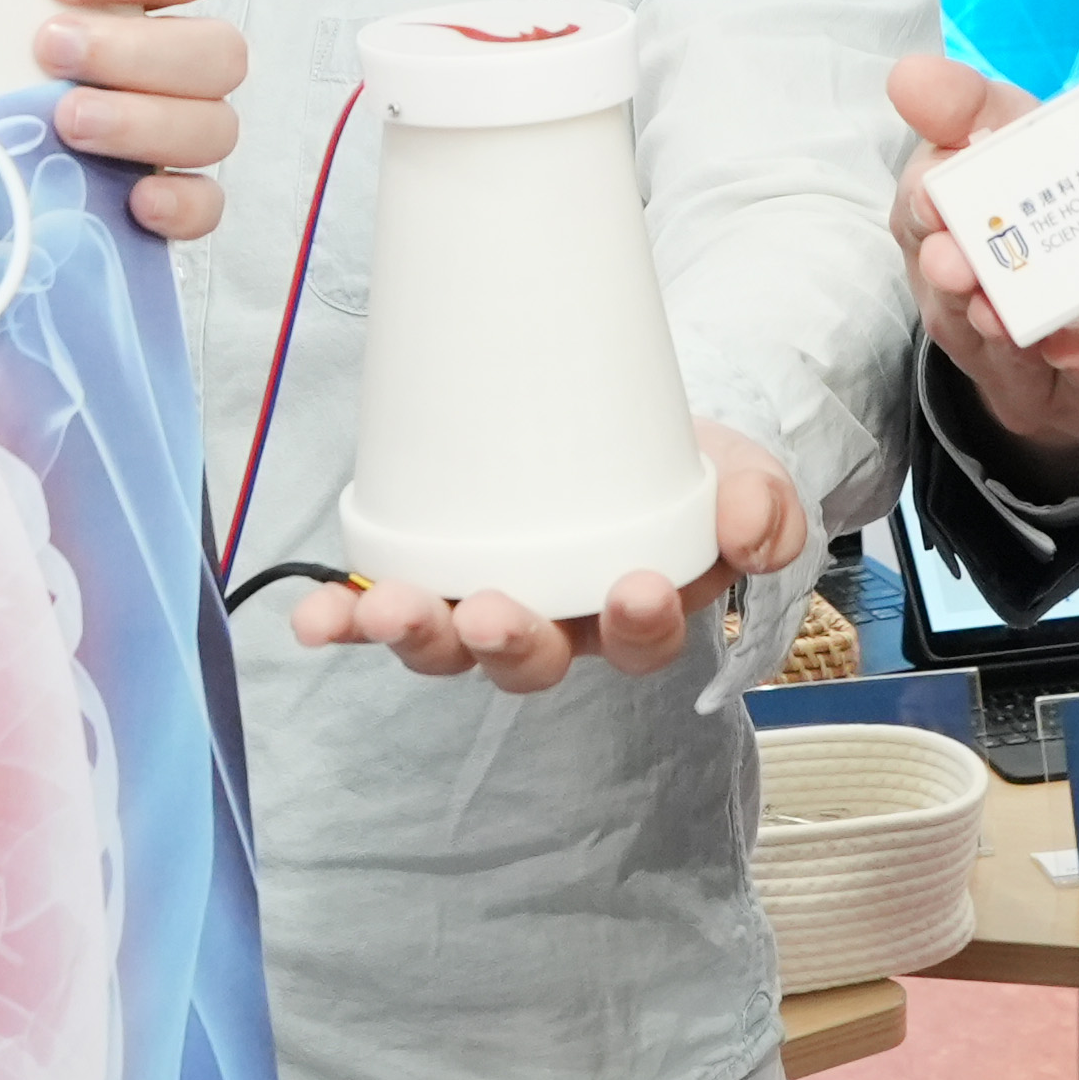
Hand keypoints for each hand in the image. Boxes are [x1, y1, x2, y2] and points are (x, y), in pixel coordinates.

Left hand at [0, 0, 245, 246]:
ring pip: (217, 124)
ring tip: (66, 122)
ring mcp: (176, 135)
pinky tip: (132, 202)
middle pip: (217, 46)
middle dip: (137, 47)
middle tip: (49, 48)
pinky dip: (182, 204)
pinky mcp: (170, 206)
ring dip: (148, 120)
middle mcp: (172, 63)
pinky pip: (208, 207)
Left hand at [296, 421, 806, 693]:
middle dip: (504, 642)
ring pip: (447, 645)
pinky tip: (315, 615)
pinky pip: (378, 606)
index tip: (637, 589)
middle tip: (489, 612)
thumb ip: (763, 506)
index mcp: (632, 611)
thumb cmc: (686, 469)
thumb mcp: (743, 475)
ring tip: (382, 609)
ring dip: (412, 634)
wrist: (623, 419)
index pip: (639, 643)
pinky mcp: (427, 571)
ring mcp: (484, 604)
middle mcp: (555, 624)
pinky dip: (343, 616)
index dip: (636, 627)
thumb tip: (750, 536)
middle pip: (528, 661)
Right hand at [889, 55, 1078, 473]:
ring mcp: (1000, 346)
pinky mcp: (1058, 385)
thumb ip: (973, 108)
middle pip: (939, 278)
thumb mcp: (1018, 144)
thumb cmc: (1041, 224)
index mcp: (944, 224)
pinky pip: (1062, 377)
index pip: (921, 204)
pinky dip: (1070, 362)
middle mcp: (955, 289)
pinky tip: (1072, 346)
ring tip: (995, 310)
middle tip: (954, 254)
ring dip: (989, 320)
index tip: (937, 185)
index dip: (927, 194)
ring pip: (984, 336)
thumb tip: (910, 75)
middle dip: (945, 262)